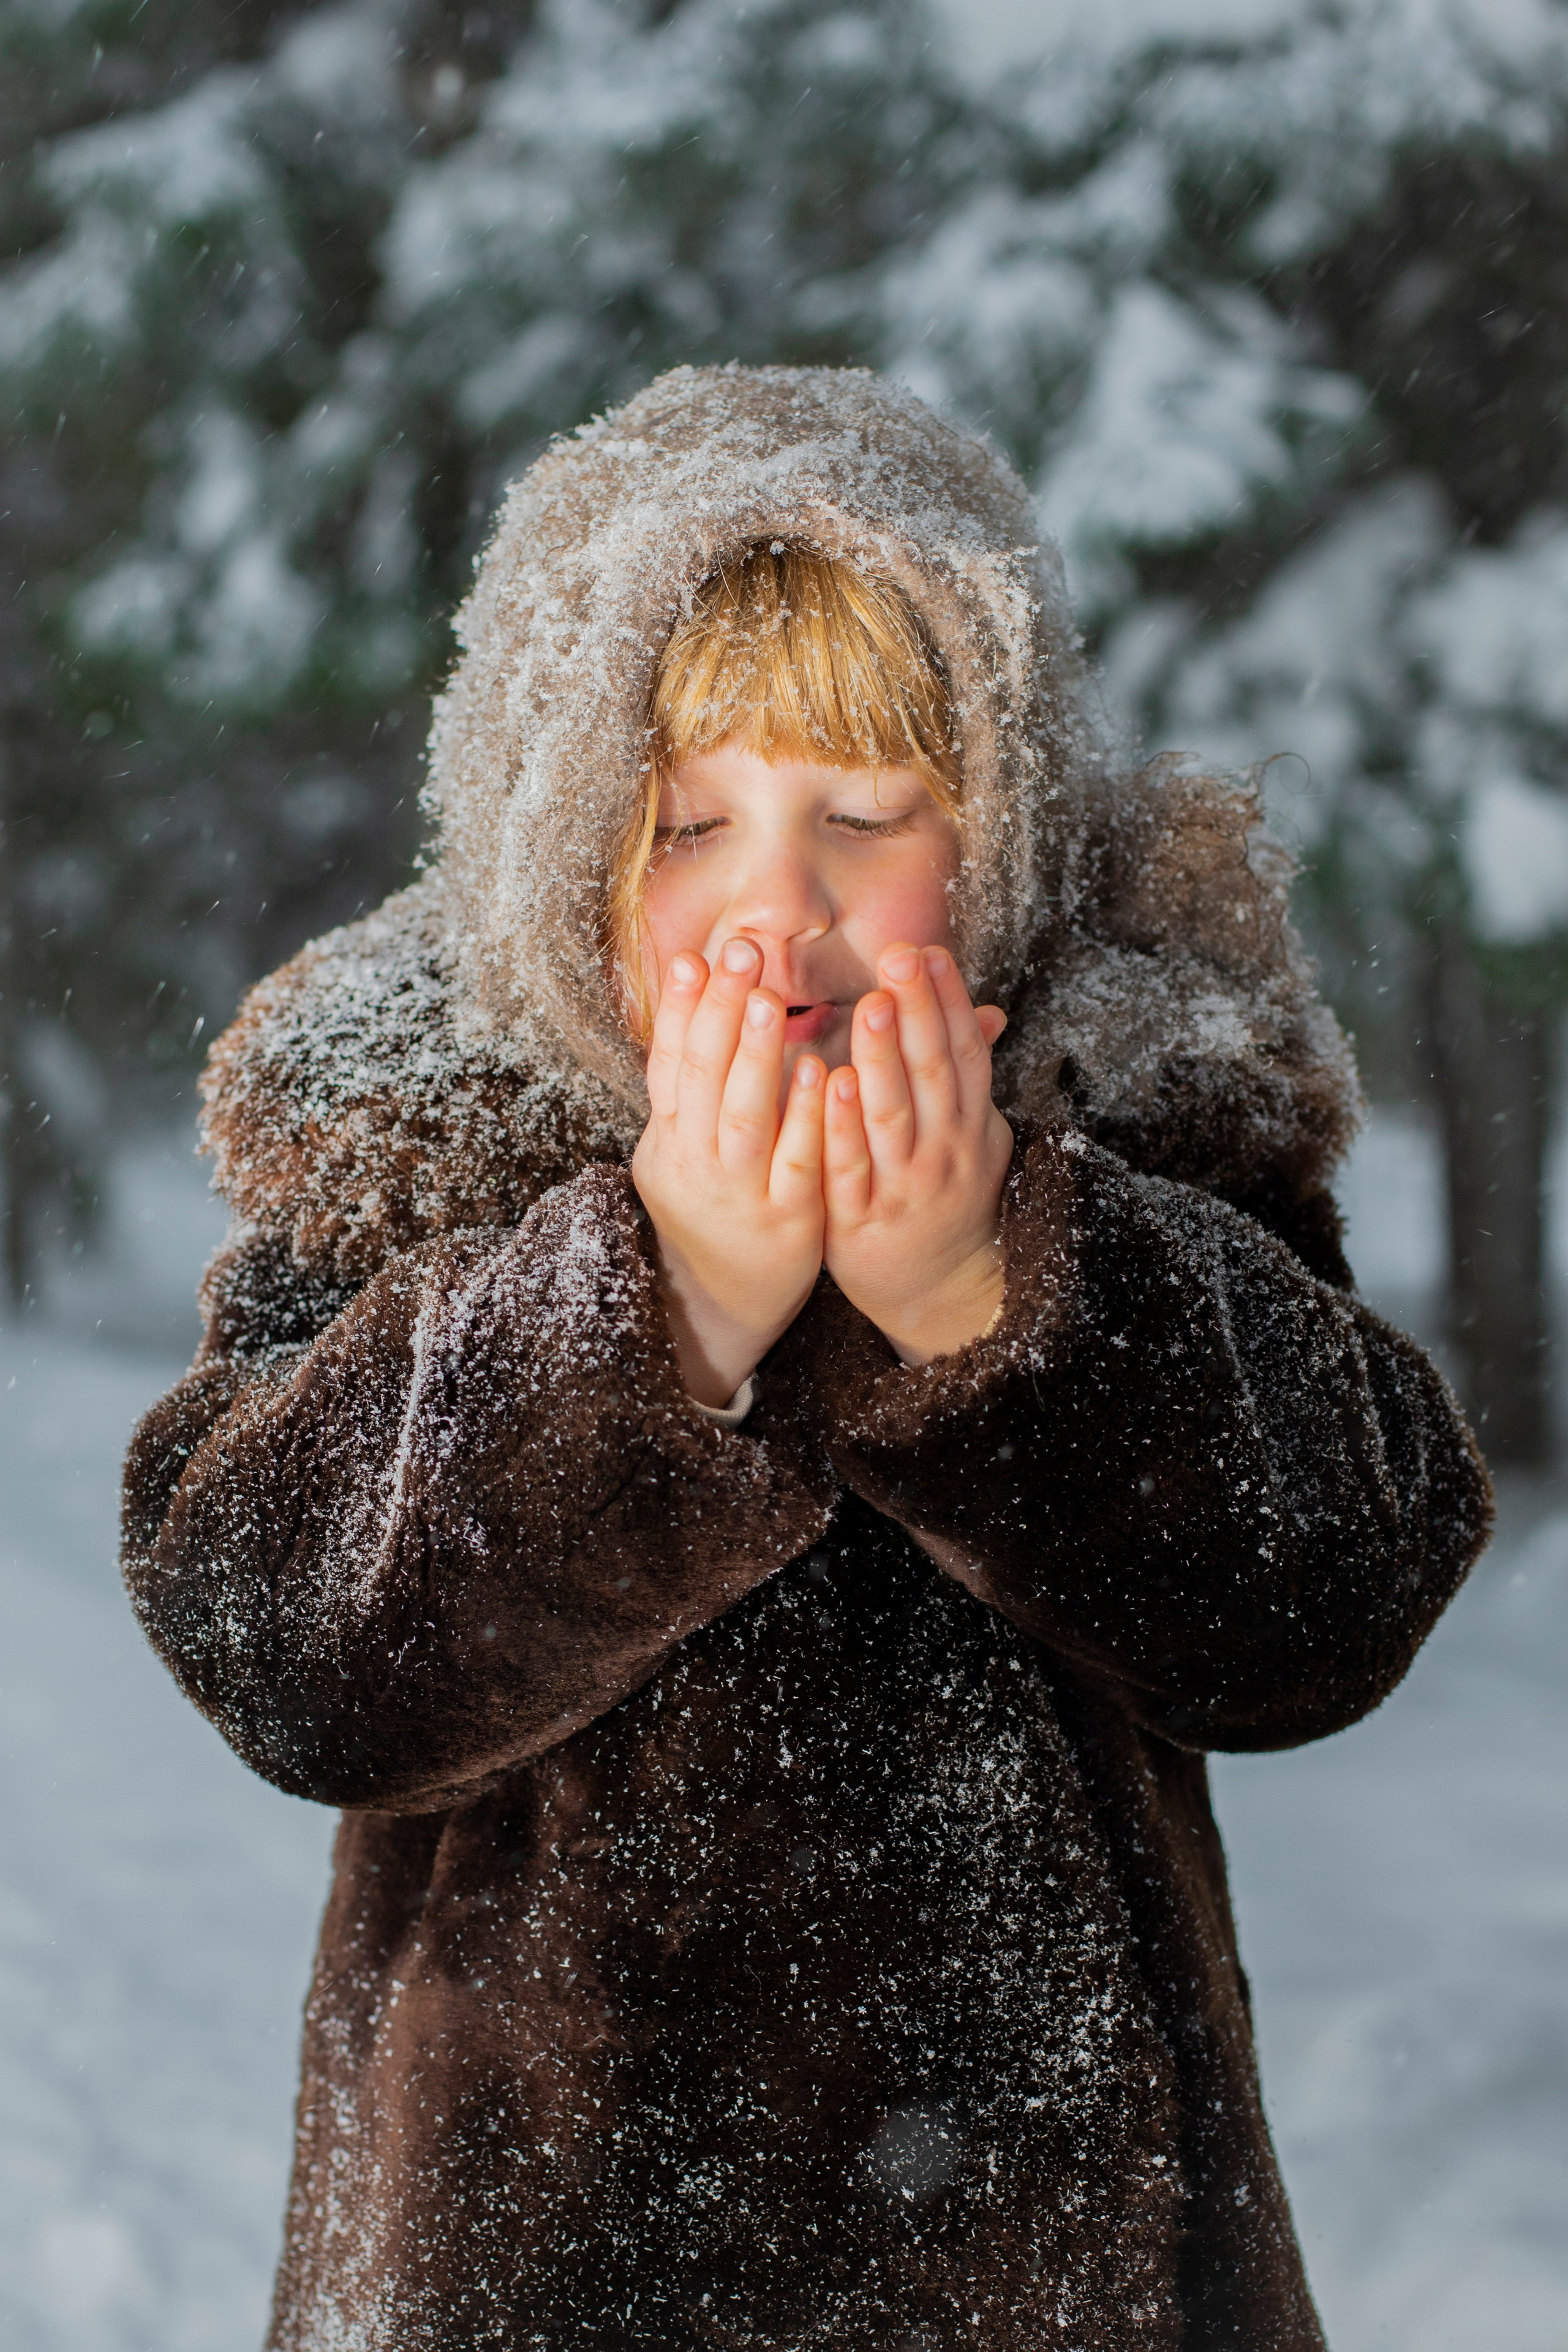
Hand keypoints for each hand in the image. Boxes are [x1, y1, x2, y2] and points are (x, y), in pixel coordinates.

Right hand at [633, 938, 826, 1405]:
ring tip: (770, 1000)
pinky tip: (817, 1073)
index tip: (691, 955)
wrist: (723, 1302)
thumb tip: (695, 1002)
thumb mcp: (680, 1148)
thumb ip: (690, 1086)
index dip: (678, 1009)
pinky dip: (803, 1118)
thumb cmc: (711, 1206)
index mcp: (670, 1138)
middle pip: (703, 1077)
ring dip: (756, 1056)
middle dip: (720, 1011)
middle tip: (741, 953)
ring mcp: (740, 1191)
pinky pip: (794, 1162)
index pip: (669, 1063)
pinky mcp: (788, 1217)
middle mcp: (696, 1161)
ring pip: (744, 1117)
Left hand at [822, 945, 1011, 1364]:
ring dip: (883, 1057)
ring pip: (894, 1114)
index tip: (930, 951)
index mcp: (969, 1124)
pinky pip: (851, 1168)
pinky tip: (831, 1084)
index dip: (948, 1001)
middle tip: (900, 957)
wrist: (938, 1292)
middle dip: (918, 1011)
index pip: (962, 1051)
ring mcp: (904, 1185)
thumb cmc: (945, 1196)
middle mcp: (944, 1151)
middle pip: (932, 1072)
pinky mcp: (860, 1219)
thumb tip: (988, 1009)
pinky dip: (841, 1127)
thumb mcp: (973, 1135)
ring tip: (869, 1005)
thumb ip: (967, 1076)